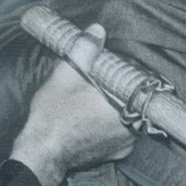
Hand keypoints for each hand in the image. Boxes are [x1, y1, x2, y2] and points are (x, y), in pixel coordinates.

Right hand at [11, 22, 133, 185]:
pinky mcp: (118, 154)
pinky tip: (97, 118)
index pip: (143, 84)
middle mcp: (131, 127)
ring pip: (133, 117)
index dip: (132, 74)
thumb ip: (85, 51)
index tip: (120, 70)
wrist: (42, 153)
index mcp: (124, 106)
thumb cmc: (53, 116)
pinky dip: (115, 125)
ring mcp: (126, 144)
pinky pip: (125, 133)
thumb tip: (98, 31)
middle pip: (139, 100)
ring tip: (100, 100)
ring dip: (121, 108)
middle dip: (125, 90)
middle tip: (107, 83)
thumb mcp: (65, 76)